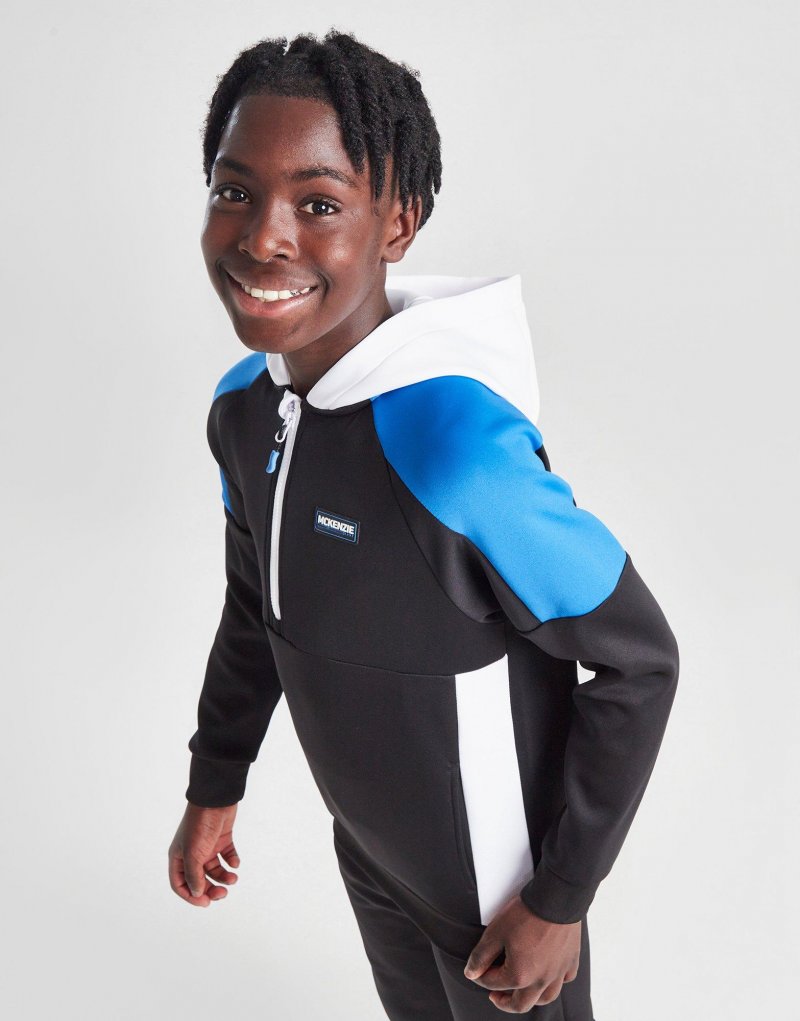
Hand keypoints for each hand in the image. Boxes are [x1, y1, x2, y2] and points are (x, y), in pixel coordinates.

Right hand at [168, 801, 240, 907]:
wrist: (216, 799)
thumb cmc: (199, 824)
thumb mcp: (193, 853)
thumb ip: (194, 875)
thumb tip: (197, 894)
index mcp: (179, 857)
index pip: (180, 884)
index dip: (191, 896)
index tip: (206, 902)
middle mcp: (192, 854)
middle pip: (199, 880)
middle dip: (211, 889)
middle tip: (223, 894)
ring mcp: (207, 846)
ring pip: (214, 870)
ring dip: (224, 877)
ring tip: (233, 878)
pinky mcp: (221, 839)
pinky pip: (227, 856)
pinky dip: (232, 862)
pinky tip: (235, 862)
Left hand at [463, 894, 580, 1012]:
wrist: (556, 899)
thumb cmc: (526, 914)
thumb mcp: (496, 932)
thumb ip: (481, 955)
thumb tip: (471, 973)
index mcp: (520, 975)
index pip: (494, 984)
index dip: (481, 977)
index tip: (476, 971)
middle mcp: (541, 981)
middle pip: (520, 1004)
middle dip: (504, 1002)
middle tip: (495, 995)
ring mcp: (558, 973)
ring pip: (544, 998)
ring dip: (530, 998)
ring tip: (520, 990)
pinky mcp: (571, 962)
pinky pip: (564, 981)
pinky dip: (554, 982)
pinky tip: (548, 974)